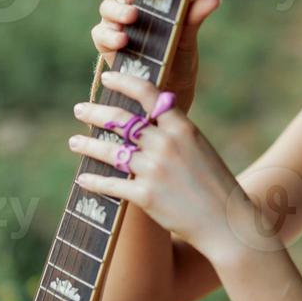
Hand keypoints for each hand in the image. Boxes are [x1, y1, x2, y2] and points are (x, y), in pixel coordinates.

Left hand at [69, 70, 259, 267]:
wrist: (227, 222)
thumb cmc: (215, 185)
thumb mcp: (199, 148)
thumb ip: (174, 132)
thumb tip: (147, 121)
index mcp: (182, 127)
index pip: (147, 93)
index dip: (123, 81)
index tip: (107, 78)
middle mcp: (165, 143)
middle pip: (120, 120)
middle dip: (95, 112)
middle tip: (79, 109)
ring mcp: (153, 169)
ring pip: (110, 151)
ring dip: (87, 144)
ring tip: (74, 141)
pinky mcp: (145, 195)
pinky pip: (111, 184)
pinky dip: (94, 181)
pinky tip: (83, 179)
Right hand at [91, 0, 220, 113]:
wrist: (168, 93)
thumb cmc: (179, 58)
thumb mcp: (189, 38)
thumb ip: (195, 17)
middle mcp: (131, 2)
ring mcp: (116, 23)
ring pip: (107, 5)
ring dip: (119, 8)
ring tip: (134, 16)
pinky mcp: (106, 44)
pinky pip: (100, 33)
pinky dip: (110, 34)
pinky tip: (124, 38)